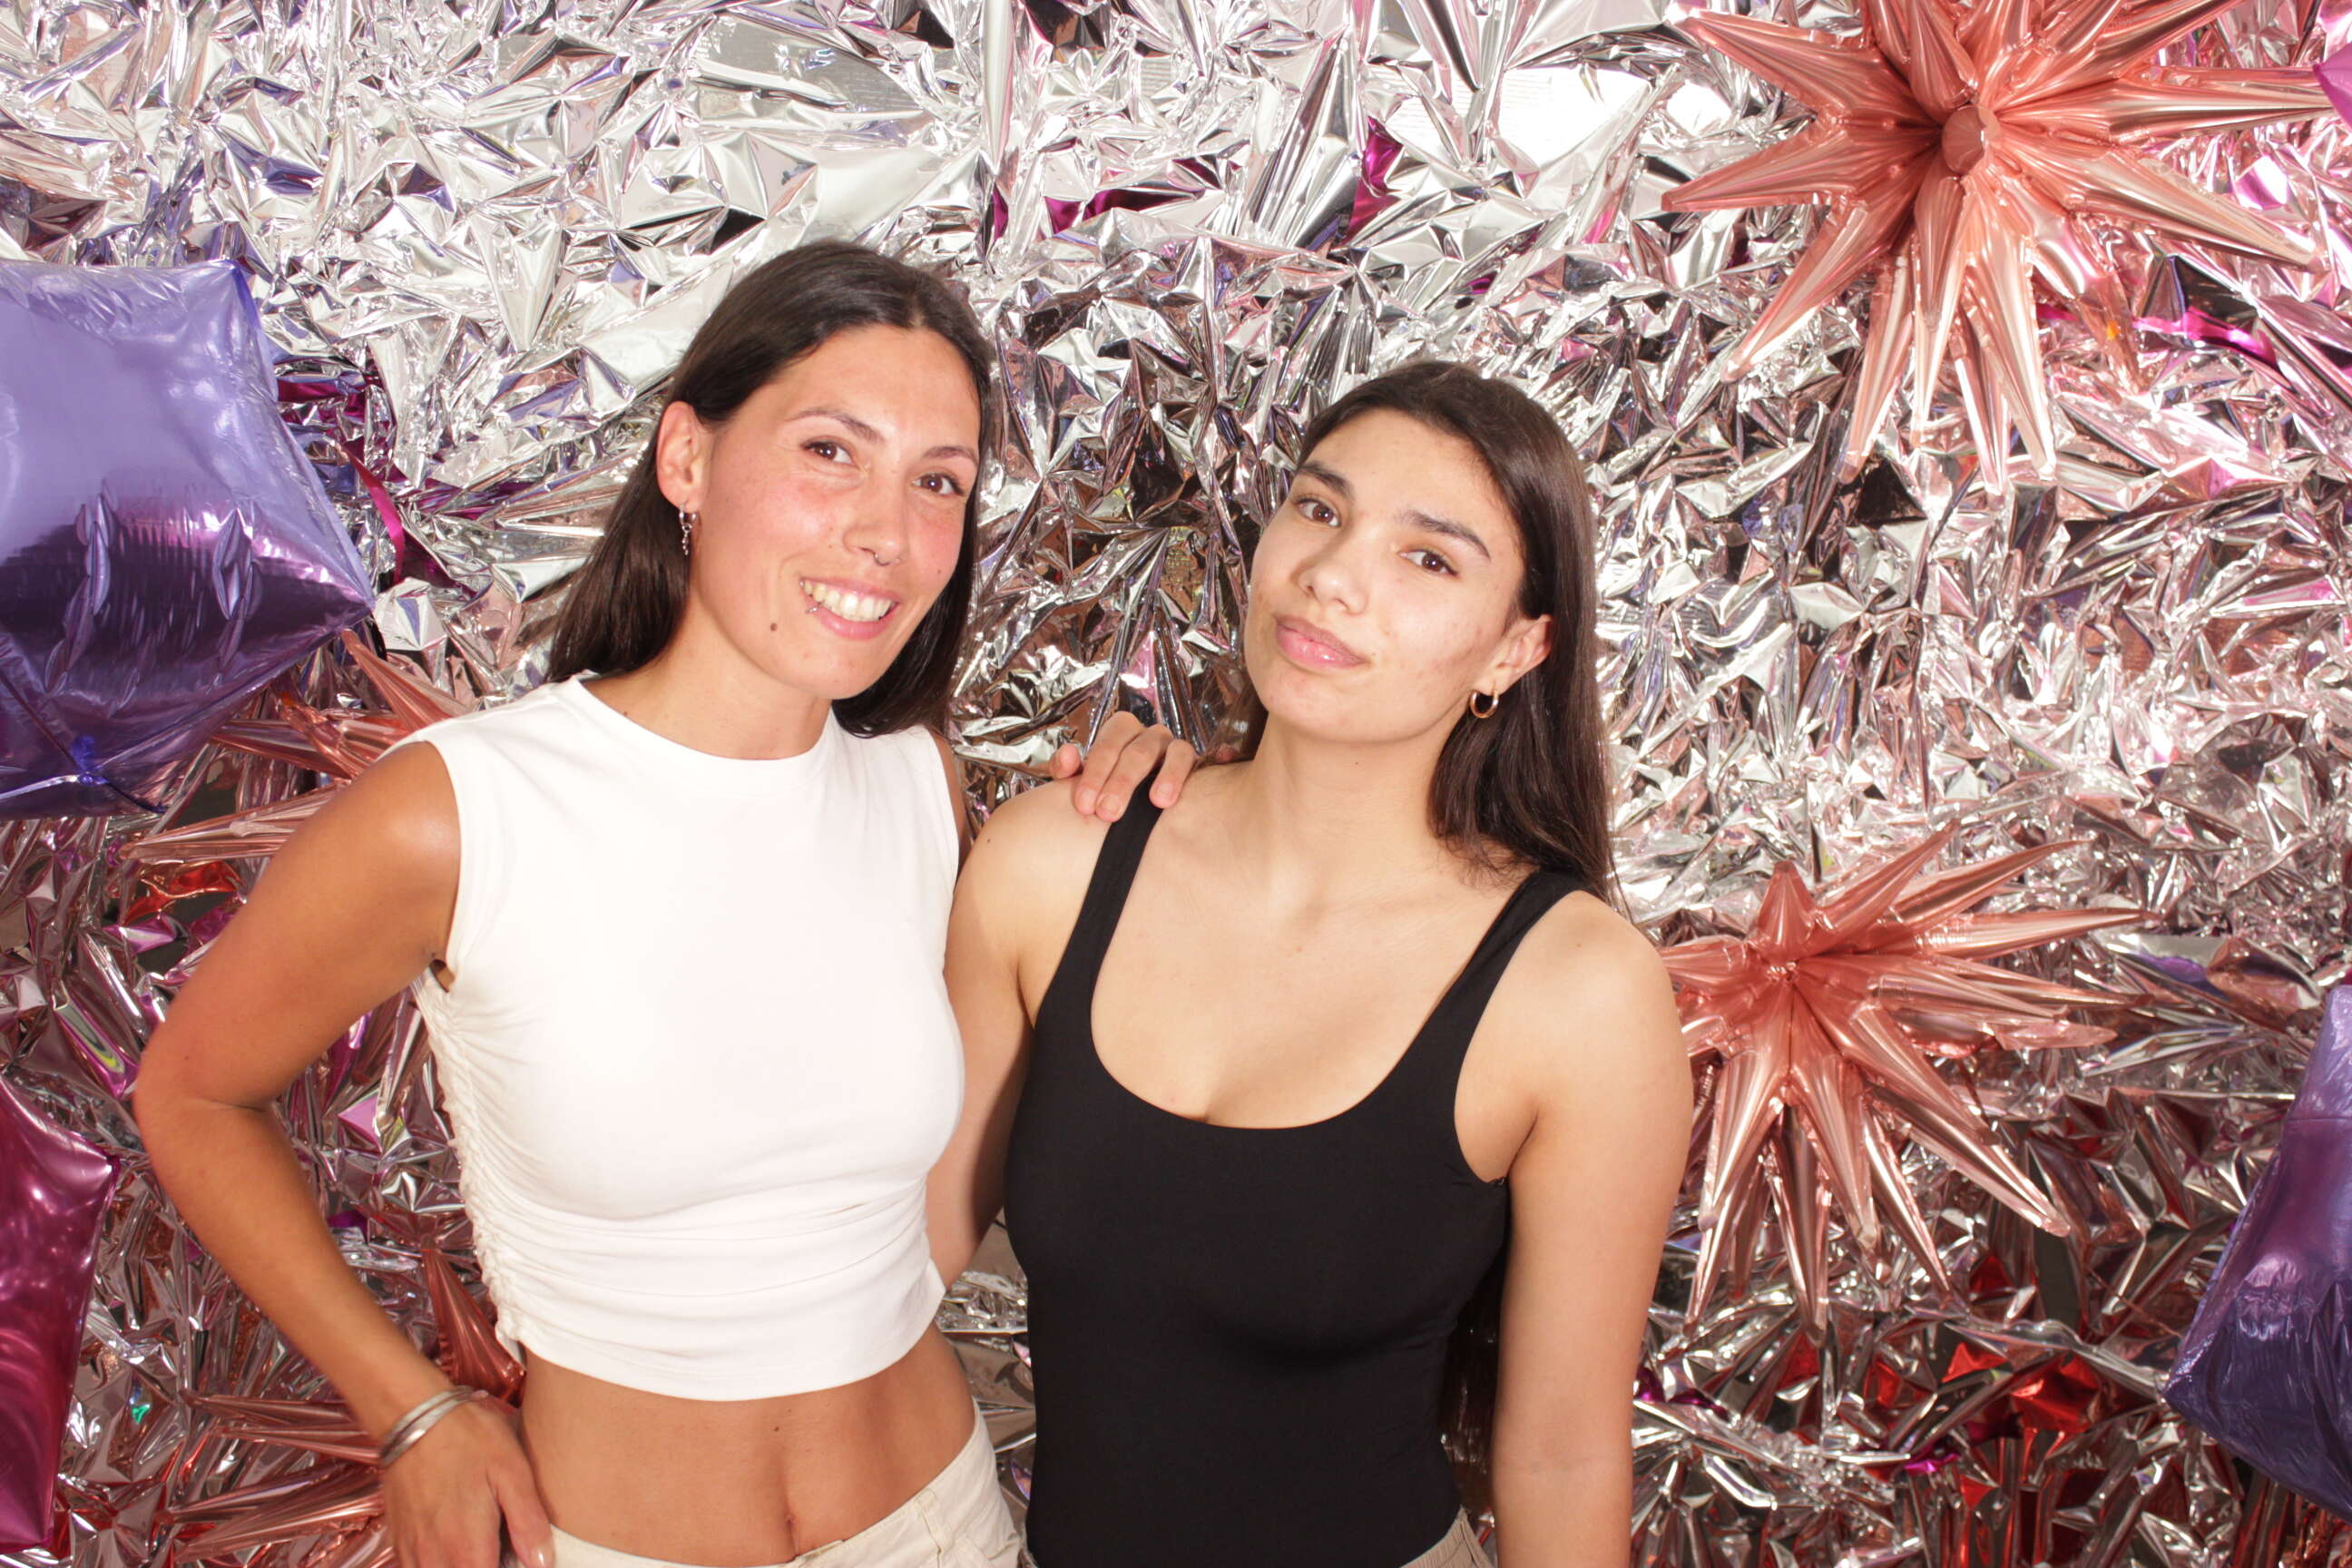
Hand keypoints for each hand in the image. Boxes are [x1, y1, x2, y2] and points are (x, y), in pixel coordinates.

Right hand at [380, 1397, 553, 1567]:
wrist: (414, 1416)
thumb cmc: (468, 1438)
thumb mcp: (512, 1472)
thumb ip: (528, 1523)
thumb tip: (542, 1563)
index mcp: (468, 1550)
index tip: (518, 1559)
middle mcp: (435, 1560)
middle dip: (486, 1567)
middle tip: (503, 1548)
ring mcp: (412, 1552)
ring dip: (463, 1566)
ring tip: (484, 1545)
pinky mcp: (398, 1540)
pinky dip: (440, 1563)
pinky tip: (457, 1543)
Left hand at [1049, 711, 1198, 820]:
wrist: (1130, 805)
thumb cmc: (1101, 789)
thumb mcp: (1080, 780)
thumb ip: (1065, 769)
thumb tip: (1067, 755)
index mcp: (1119, 731)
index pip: (1106, 746)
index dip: (1094, 774)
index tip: (1084, 805)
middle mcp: (1147, 734)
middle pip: (1137, 752)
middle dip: (1121, 783)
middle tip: (1108, 813)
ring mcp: (1171, 746)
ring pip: (1171, 752)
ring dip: (1165, 777)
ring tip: (1157, 803)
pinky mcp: (1191, 761)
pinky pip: (1192, 759)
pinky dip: (1189, 770)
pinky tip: (1181, 792)